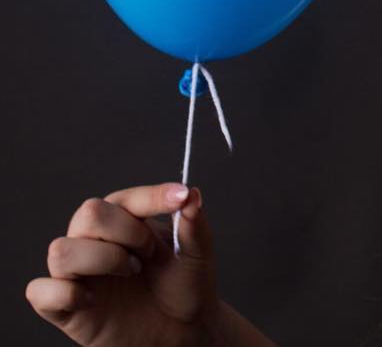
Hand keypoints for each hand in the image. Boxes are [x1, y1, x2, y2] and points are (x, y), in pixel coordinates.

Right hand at [26, 183, 222, 346]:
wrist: (181, 331)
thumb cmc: (183, 287)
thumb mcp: (197, 253)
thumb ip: (194, 223)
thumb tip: (192, 194)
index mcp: (125, 219)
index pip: (126, 197)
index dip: (152, 196)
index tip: (180, 198)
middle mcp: (95, 240)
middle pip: (88, 213)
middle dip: (126, 231)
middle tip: (149, 253)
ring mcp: (78, 273)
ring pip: (61, 249)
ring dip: (102, 259)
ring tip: (130, 272)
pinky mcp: (64, 306)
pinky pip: (40, 291)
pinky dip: (65, 292)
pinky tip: (93, 299)